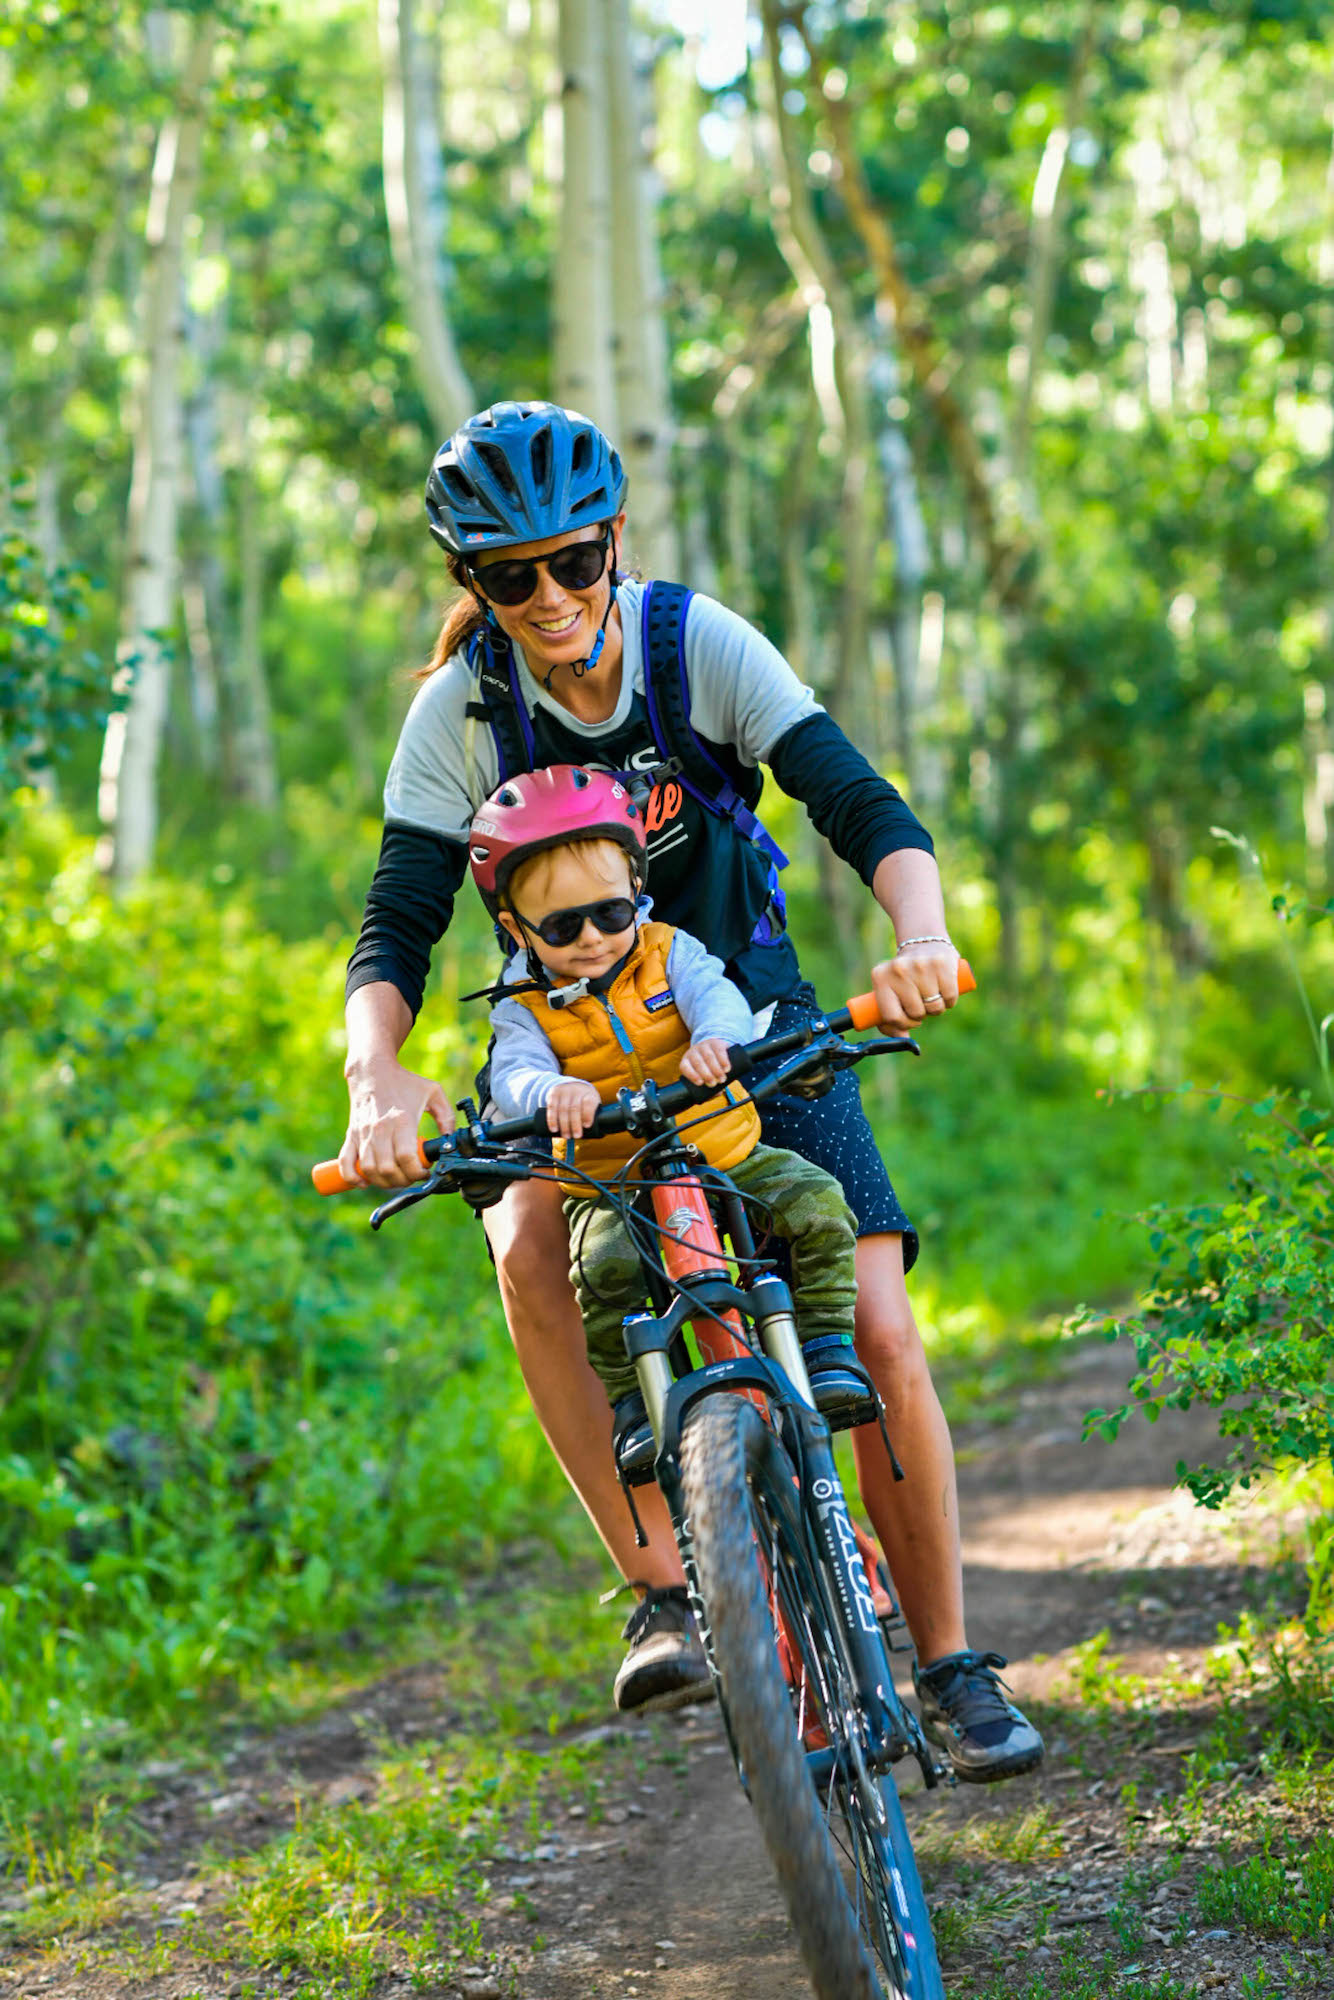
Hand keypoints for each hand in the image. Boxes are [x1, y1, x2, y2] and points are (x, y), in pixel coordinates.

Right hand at [340, 1056, 454, 1187]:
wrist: (372, 1070)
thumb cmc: (404, 1082)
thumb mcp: (433, 1093)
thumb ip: (447, 1117)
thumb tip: (451, 1141)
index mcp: (402, 1120)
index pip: (406, 1157)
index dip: (417, 1172)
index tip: (424, 1171)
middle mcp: (380, 1129)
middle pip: (387, 1169)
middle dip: (403, 1180)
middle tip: (411, 1176)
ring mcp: (362, 1133)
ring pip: (369, 1170)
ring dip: (383, 1182)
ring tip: (395, 1178)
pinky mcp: (351, 1135)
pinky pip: (346, 1162)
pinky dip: (353, 1177)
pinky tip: (365, 1182)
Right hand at [546, 1078, 601, 1139]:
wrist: (571, 1086)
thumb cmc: (583, 1101)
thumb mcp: (591, 1104)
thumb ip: (591, 1116)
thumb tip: (590, 1133)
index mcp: (589, 1094)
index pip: (589, 1103)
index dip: (588, 1114)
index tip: (587, 1126)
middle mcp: (577, 1091)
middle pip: (575, 1108)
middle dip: (575, 1124)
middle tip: (576, 1136)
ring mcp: (564, 1091)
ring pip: (563, 1109)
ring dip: (564, 1125)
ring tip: (566, 1136)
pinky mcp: (554, 1093)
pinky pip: (552, 1107)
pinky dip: (552, 1120)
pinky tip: (553, 1129)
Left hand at [680, 1036, 732, 1087]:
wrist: (715, 1048)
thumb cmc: (708, 1066)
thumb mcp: (705, 1075)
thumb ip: (709, 1086)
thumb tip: (717, 1093)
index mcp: (686, 1061)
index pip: (684, 1067)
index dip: (691, 1075)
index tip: (700, 1083)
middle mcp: (693, 1052)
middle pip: (698, 1063)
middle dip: (707, 1075)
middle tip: (714, 1083)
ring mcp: (704, 1046)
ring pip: (709, 1057)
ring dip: (716, 1069)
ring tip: (722, 1079)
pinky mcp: (716, 1043)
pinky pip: (719, 1051)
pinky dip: (723, 1061)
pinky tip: (727, 1068)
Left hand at [868, 942, 960, 1032]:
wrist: (924, 943)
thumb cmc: (905, 976)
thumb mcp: (890, 991)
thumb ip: (890, 1018)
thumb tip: (902, 1038)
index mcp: (880, 978)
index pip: (891, 1016)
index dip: (904, 1024)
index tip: (910, 1019)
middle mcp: (898, 970)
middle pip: (916, 1014)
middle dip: (922, 1014)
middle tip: (922, 1001)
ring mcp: (920, 966)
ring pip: (934, 1008)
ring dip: (937, 1008)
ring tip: (932, 994)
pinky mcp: (941, 964)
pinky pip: (950, 998)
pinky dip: (950, 1000)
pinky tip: (944, 989)